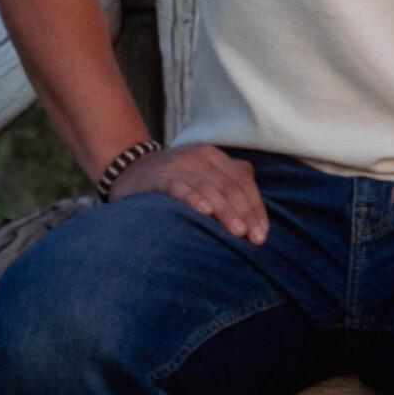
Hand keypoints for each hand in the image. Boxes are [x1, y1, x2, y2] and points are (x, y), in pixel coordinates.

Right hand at [107, 144, 268, 243]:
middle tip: (255, 238)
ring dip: (226, 211)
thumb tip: (255, 216)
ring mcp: (178, 165)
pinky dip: (193, 198)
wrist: (130, 170)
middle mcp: (199, 156)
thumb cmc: (175, 179)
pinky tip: (204, 212)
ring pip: (209, 187)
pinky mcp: (159, 177)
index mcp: (214, 156)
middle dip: (246, 213)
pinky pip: (179, 187)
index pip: (242, 179)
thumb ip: (227, 185)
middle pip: (229, 185)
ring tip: (237, 232)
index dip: (255, 205)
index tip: (263, 232)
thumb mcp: (203, 174)